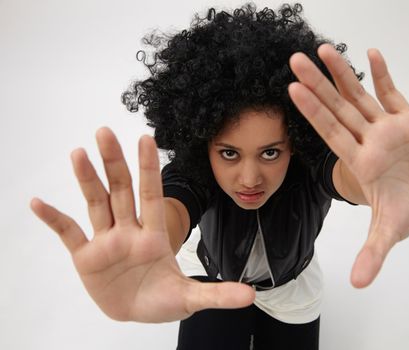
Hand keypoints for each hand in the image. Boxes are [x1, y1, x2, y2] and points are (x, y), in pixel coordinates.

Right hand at [30, 127, 254, 321]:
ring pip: (96, 203)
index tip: (146, 139)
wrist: (138, 312)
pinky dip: (53, 219)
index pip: (152, 195)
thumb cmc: (163, 299)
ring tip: (78, 153)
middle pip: (120, 191)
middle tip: (105, 131)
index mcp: (154, 234)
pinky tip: (38, 203)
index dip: (148, 168)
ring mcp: (106, 241)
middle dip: (114, 162)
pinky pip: (68, 233)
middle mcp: (128, 230)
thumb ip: (216, 294)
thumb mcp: (189, 298)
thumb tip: (251, 296)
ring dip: (86, 179)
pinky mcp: (86, 257)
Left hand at [289, 44, 408, 287]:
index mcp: (360, 161)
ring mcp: (385, 127)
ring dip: (344, 72)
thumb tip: (358, 284)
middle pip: (338, 108)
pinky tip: (371, 53)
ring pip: (360, 95)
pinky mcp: (406, 119)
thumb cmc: (403, 209)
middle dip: (318, 84)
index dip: (313, 112)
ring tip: (324, 48)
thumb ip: (373, 253)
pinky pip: (392, 92)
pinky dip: (383, 74)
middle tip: (294, 59)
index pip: (331, 132)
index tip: (292, 91)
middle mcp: (367, 139)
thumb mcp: (389, 231)